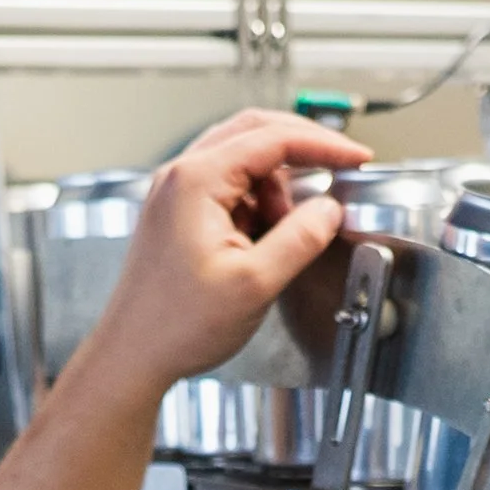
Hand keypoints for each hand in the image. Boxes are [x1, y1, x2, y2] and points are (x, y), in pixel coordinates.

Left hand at [78, 109, 371, 396]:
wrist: (134, 356)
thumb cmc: (176, 325)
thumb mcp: (255, 283)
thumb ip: (300, 238)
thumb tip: (329, 209)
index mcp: (196, 180)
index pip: (273, 139)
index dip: (323, 145)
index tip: (355, 158)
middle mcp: (180, 177)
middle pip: (254, 133)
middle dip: (303, 148)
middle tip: (340, 168)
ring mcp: (176, 193)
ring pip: (242, 160)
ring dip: (278, 183)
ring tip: (291, 227)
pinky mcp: (179, 214)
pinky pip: (229, 188)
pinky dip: (258, 201)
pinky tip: (267, 236)